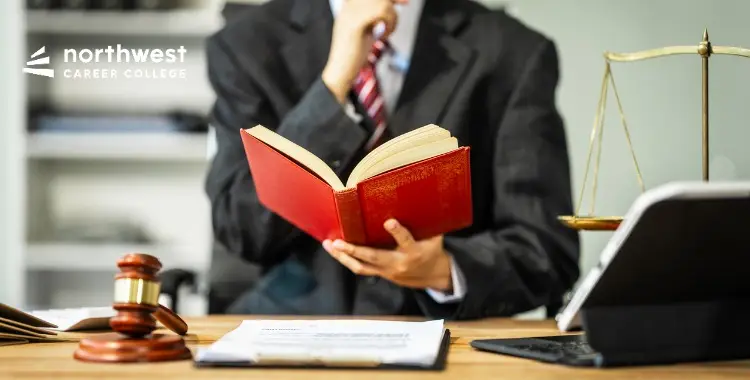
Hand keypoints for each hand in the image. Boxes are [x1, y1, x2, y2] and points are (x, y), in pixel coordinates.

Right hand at [321, 0, 407, 103]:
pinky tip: (382, 36)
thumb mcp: (366, 29)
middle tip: (405, 3)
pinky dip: (389, 25)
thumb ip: (376, 16)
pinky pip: (383, 12)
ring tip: (386, 31)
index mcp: (349, 5)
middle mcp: (349, 5)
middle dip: (394, 0)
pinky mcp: (357, 22)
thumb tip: (395, 5)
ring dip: (392, 18)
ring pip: (384, 3)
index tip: (403, 1)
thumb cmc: (354, 54)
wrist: (341, 71)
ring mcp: (351, 12)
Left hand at [322, 219, 452, 291]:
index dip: (398, 232)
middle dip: (355, 250)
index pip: (406, 241)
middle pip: (374, 257)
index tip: (389, 222)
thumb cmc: (431, 250)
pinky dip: (346, 260)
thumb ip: (424, 222)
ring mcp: (386, 271)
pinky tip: (334, 251)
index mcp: (414, 251)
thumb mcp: (434, 236)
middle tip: (338, 242)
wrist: (431, 276)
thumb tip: (415, 199)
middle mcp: (398, 263)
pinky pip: (360, 268)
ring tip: (328, 245)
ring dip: (343, 257)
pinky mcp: (379, 274)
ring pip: (362, 267)